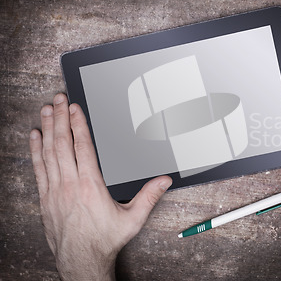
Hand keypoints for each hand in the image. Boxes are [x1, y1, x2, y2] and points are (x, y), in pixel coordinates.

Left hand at [29, 93, 171, 280]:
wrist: (81, 260)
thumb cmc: (104, 240)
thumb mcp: (132, 219)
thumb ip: (149, 196)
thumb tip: (164, 180)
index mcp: (91, 186)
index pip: (83, 147)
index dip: (78, 124)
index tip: (75, 108)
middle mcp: (70, 185)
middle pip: (63, 144)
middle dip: (60, 118)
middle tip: (58, 99)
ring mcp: (54, 191)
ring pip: (49, 153)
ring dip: (47, 129)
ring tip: (47, 110)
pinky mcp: (45, 198)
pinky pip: (39, 169)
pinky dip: (36, 150)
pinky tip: (35, 137)